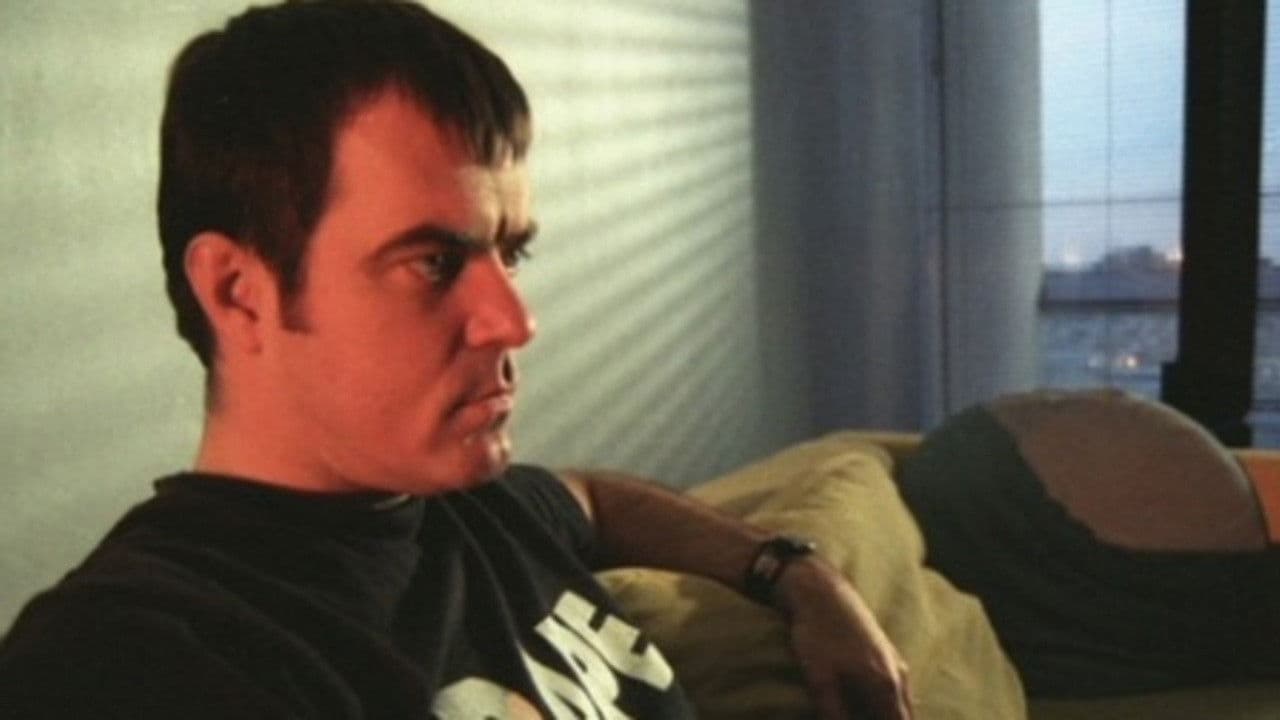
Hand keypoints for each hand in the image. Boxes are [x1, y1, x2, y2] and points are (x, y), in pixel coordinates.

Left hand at [775, 558, 912, 719]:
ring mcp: (896, 662)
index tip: (856, 719)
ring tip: (858, 710)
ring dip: (884, 715)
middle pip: (903, 719)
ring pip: (900, 705)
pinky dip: (884, 705)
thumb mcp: (820, 680)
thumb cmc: (818, 633)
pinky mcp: (887, 653)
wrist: (819, 590)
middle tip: (854, 714)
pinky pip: (895, 691)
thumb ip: (834, 713)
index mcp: (886, 686)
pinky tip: (863, 704)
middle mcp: (899, 675)